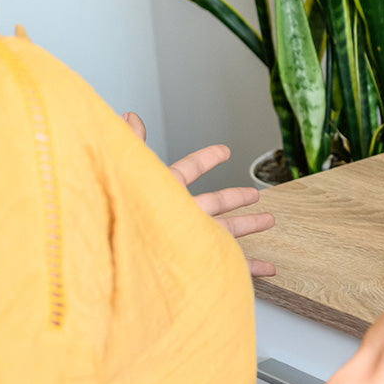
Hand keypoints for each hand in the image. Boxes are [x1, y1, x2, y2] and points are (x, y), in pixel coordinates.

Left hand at [122, 112, 275, 277]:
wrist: (113, 266)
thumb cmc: (114, 219)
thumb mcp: (127, 174)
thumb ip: (132, 145)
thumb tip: (129, 116)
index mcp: (165, 193)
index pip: (189, 170)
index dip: (207, 159)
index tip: (224, 151)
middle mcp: (180, 217)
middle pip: (217, 202)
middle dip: (236, 196)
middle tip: (253, 194)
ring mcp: (191, 242)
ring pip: (229, 230)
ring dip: (250, 224)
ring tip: (270, 220)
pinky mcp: (199, 265)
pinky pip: (232, 265)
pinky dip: (253, 266)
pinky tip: (268, 268)